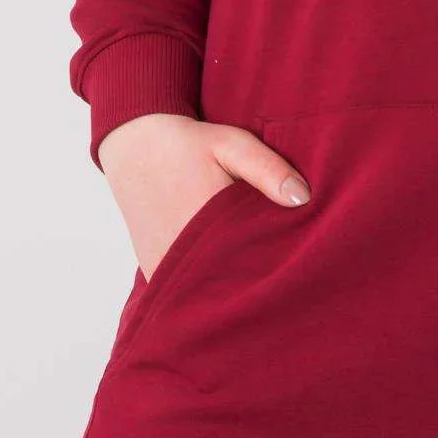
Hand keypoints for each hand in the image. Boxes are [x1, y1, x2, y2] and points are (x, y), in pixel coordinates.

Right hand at [98, 114, 311, 280]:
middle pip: (233, 282)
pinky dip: (203, 290)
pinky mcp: (154, 271)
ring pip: (207, 293)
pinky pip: (184, 293)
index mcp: (208, 221)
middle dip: (259, 280)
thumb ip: (267, 170)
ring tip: (256, 280)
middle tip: (286, 277)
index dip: (280, 263)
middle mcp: (183, 252)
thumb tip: (303, 199)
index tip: (301, 263)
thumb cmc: (189, 144)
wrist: (134, 147)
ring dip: (229, 289)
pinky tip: (224, 279)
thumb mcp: (232, 144)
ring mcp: (164, 266)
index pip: (256, 259)